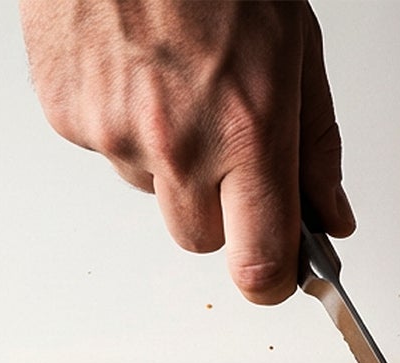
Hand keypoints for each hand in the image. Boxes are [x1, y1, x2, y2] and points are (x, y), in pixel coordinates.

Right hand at [19, 0, 352, 302]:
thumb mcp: (294, 45)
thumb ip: (315, 145)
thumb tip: (331, 215)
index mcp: (247, 130)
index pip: (260, 264)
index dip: (272, 279)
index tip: (281, 272)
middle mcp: (178, 143)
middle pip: (202, 240)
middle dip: (220, 209)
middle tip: (227, 140)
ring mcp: (115, 133)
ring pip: (152, 193)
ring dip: (168, 160)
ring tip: (175, 80)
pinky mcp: (68, 116)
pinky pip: (107, 151)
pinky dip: (123, 122)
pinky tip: (135, 67)